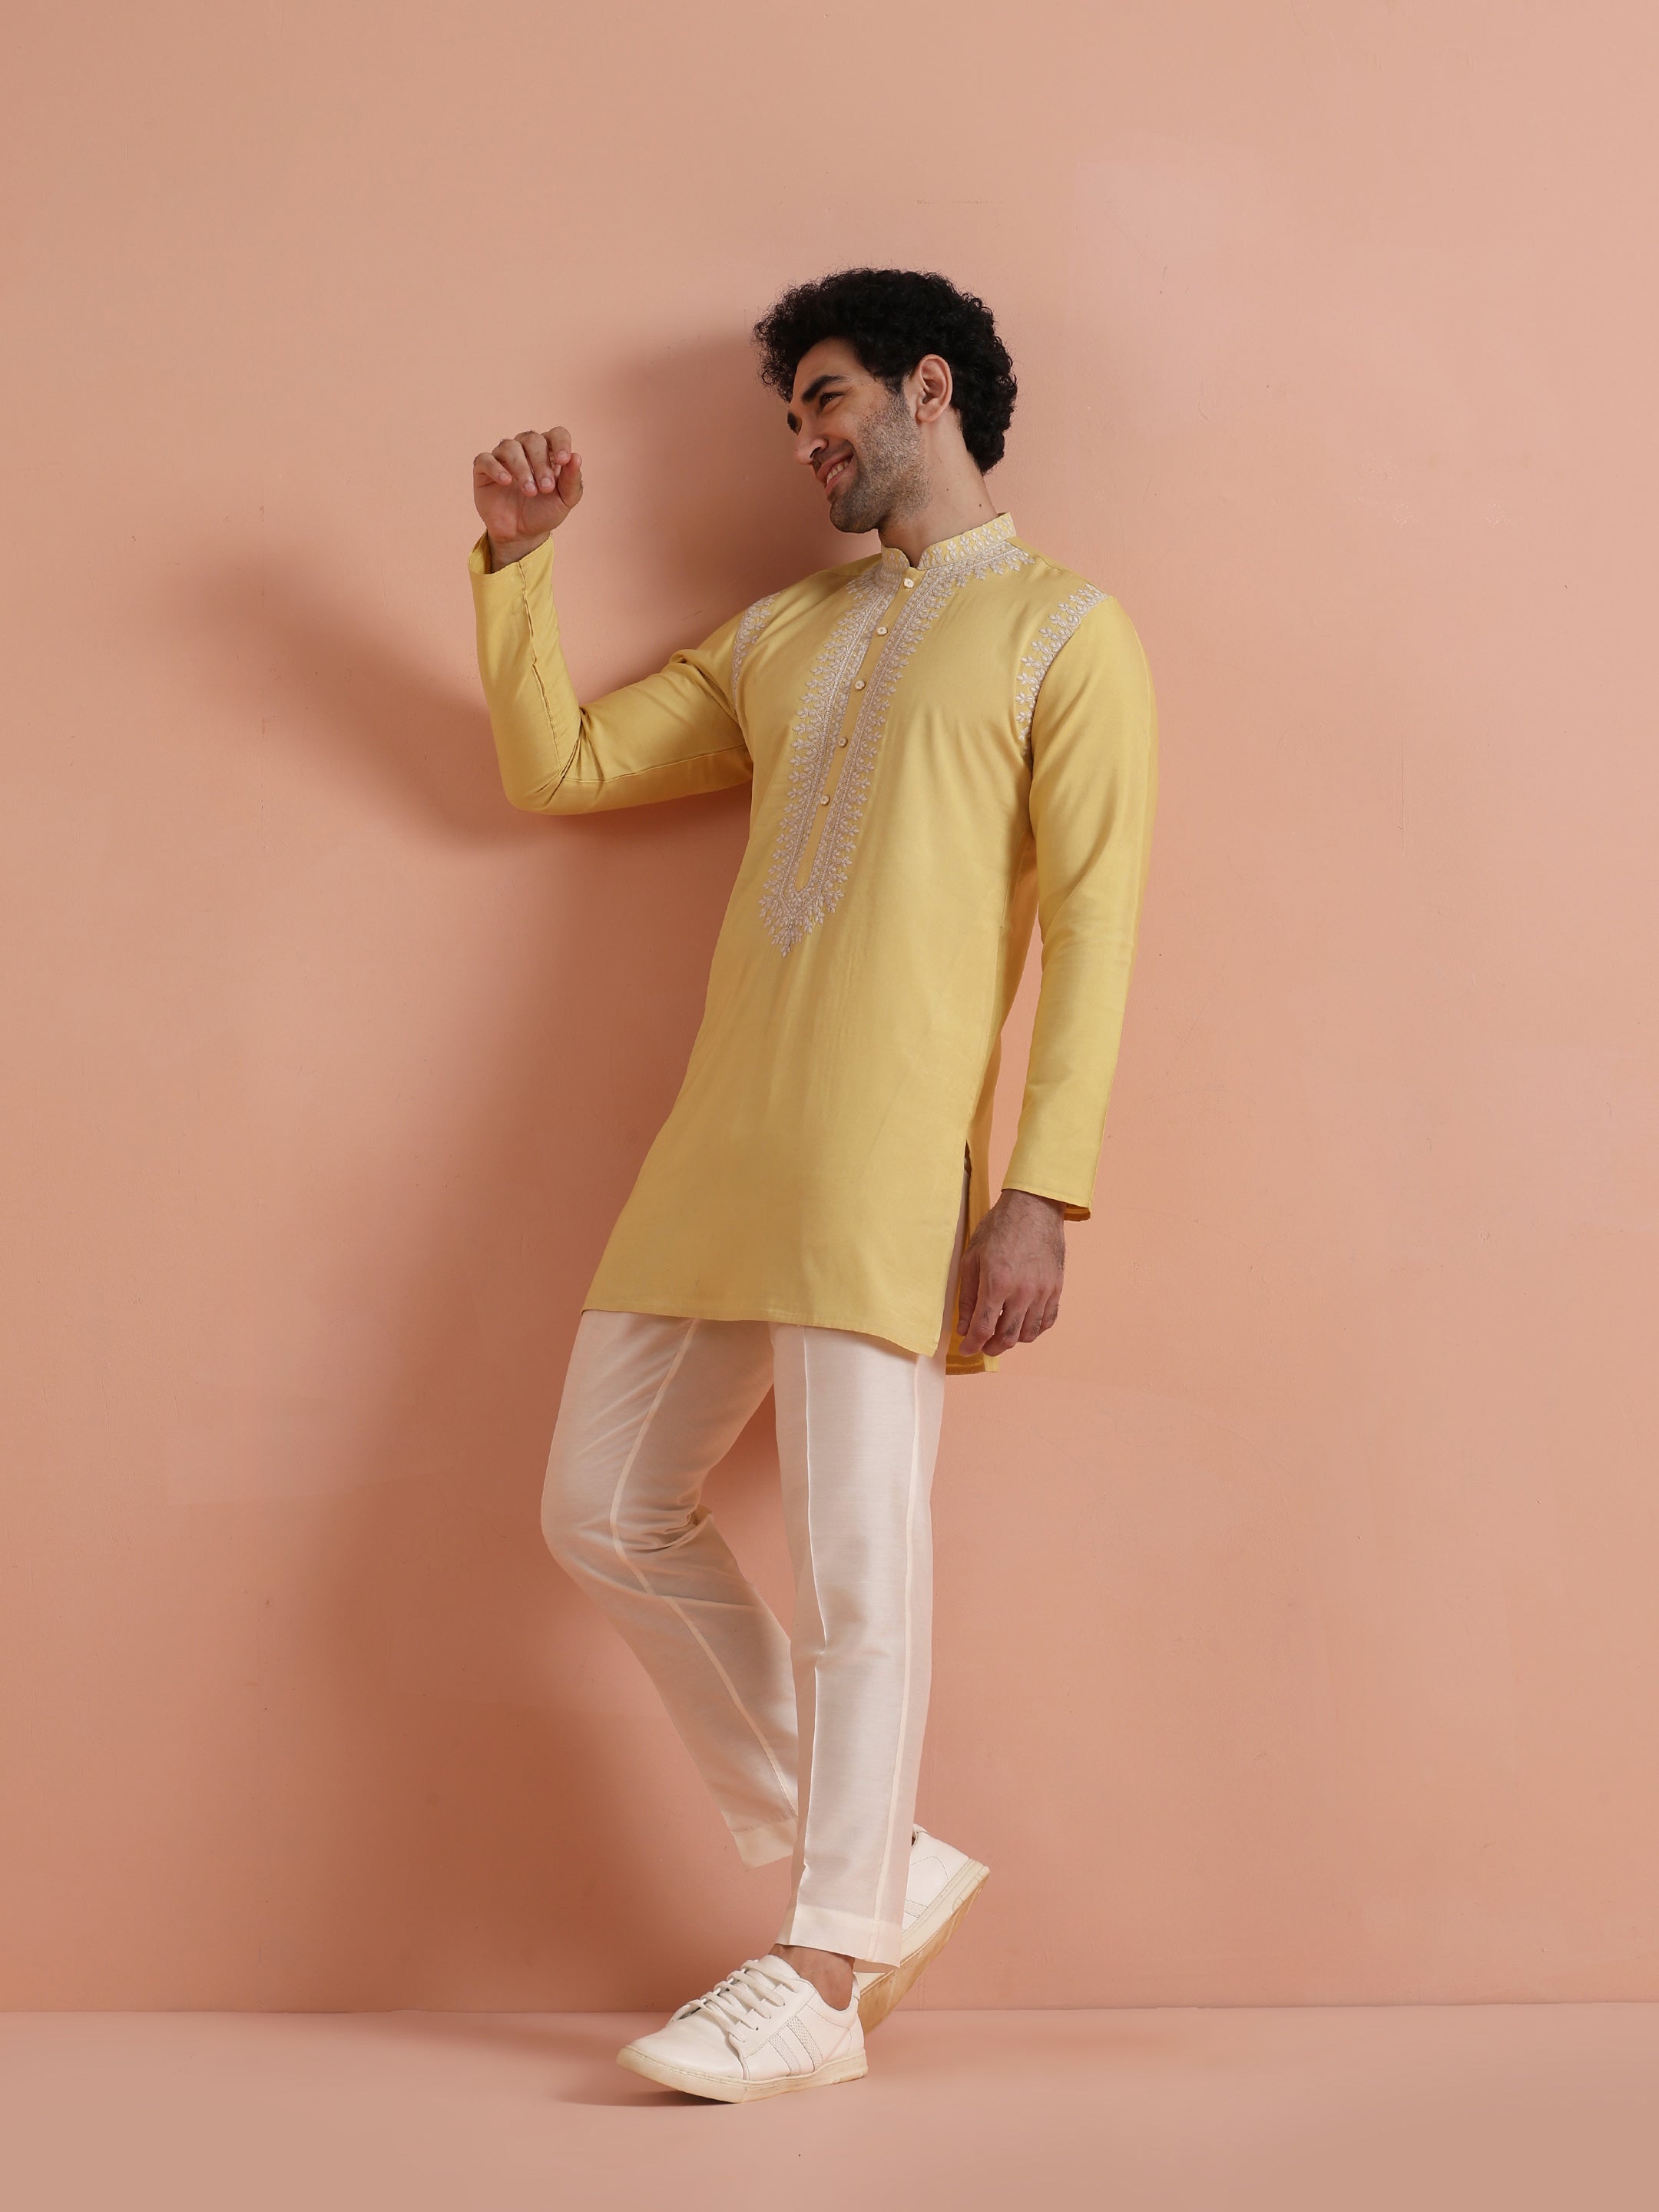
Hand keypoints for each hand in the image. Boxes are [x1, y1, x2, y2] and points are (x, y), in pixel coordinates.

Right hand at [472, 425, 584, 555]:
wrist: (521, 534)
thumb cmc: (544, 513)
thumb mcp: (564, 501)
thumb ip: (572, 480)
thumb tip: (577, 457)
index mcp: (548, 452)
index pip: (556, 434)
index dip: (561, 443)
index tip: (563, 460)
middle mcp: (525, 449)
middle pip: (532, 439)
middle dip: (541, 463)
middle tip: (546, 488)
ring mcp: (503, 457)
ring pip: (510, 446)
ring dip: (522, 468)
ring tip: (530, 491)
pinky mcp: (484, 469)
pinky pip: (485, 459)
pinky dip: (496, 468)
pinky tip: (506, 481)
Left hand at [954, 1188, 1065, 1356]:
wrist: (1034, 1207)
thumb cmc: (999, 1228)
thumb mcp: (972, 1258)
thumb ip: (967, 1296)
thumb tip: (964, 1326)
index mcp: (997, 1283)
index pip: (983, 1329)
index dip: (972, 1345)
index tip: (966, 1349)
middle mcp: (1023, 1292)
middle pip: (1008, 1337)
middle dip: (991, 1348)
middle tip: (982, 1345)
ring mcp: (1043, 1291)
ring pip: (1028, 1334)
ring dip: (1012, 1340)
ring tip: (1001, 1333)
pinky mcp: (1056, 1288)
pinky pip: (1047, 1321)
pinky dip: (1034, 1329)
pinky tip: (1023, 1324)